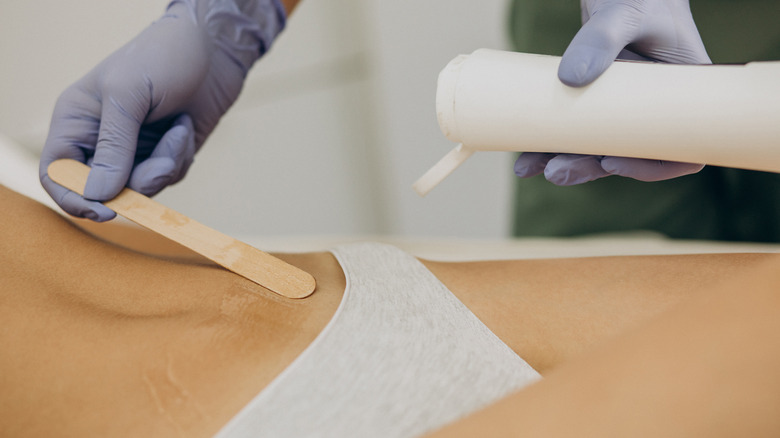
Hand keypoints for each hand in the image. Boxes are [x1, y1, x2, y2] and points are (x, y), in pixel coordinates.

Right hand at [40, 0, 284, 220]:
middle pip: (105, 190)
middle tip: (164, 164)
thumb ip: (113, 146)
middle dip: (139, 182)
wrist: (213, 49)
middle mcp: (100, 139)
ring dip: (167, 164)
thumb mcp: (130, 95)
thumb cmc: (163, 57)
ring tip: (179, 128)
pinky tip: (186, 126)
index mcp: (76, 121)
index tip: (107, 211)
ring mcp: (134, 149)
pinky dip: (180, 156)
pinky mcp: (163, 153)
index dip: (75, 198)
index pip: (56, 173)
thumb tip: (98, 195)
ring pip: (142, 187)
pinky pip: (168, 177)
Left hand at [515, 0, 708, 184]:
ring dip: (565, 161)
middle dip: (590, 168)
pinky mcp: (595, 99)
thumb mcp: (624, 13)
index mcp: (681, 93)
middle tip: (556, 172)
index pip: (681, 148)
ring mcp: (623, 105)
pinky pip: (576, 129)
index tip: (613, 162)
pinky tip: (525, 157)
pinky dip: (550, 144)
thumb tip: (570, 79)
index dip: (651, 166)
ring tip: (530, 167)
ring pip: (597, 147)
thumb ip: (600, 39)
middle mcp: (653, 106)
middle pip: (627, 154)